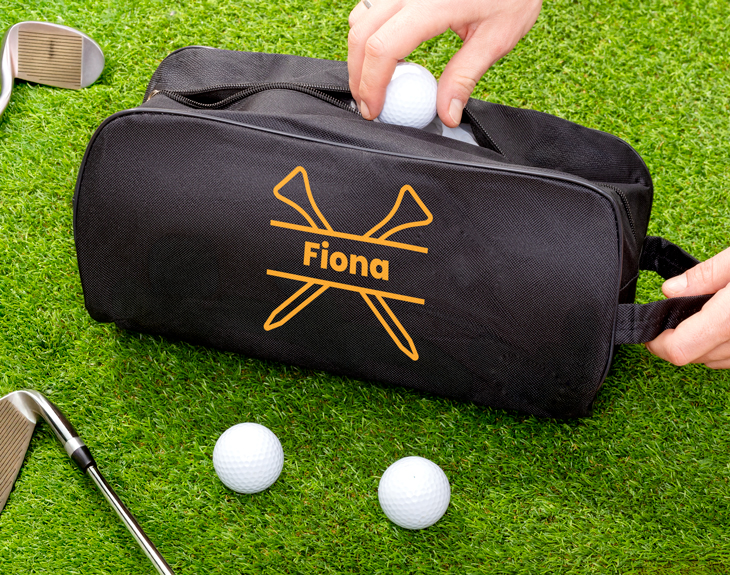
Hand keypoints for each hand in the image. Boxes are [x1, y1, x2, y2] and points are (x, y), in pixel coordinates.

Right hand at [347, 0, 541, 126]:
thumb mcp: (496, 38)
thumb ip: (465, 77)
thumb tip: (447, 114)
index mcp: (433, 4)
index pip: (383, 48)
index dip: (371, 85)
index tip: (375, 110)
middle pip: (362, 35)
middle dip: (359, 76)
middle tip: (370, 104)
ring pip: (360, 19)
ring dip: (360, 54)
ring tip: (377, 82)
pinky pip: (370, 7)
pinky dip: (368, 34)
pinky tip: (387, 54)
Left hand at [645, 246, 729, 367]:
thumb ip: (706, 274)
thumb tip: (671, 290)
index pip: (681, 348)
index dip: (657, 343)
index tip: (648, 330)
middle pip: (697, 357)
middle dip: (678, 339)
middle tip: (673, 315)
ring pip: (717, 361)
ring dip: (702, 344)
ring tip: (702, 313)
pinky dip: (722, 345)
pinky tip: (721, 323)